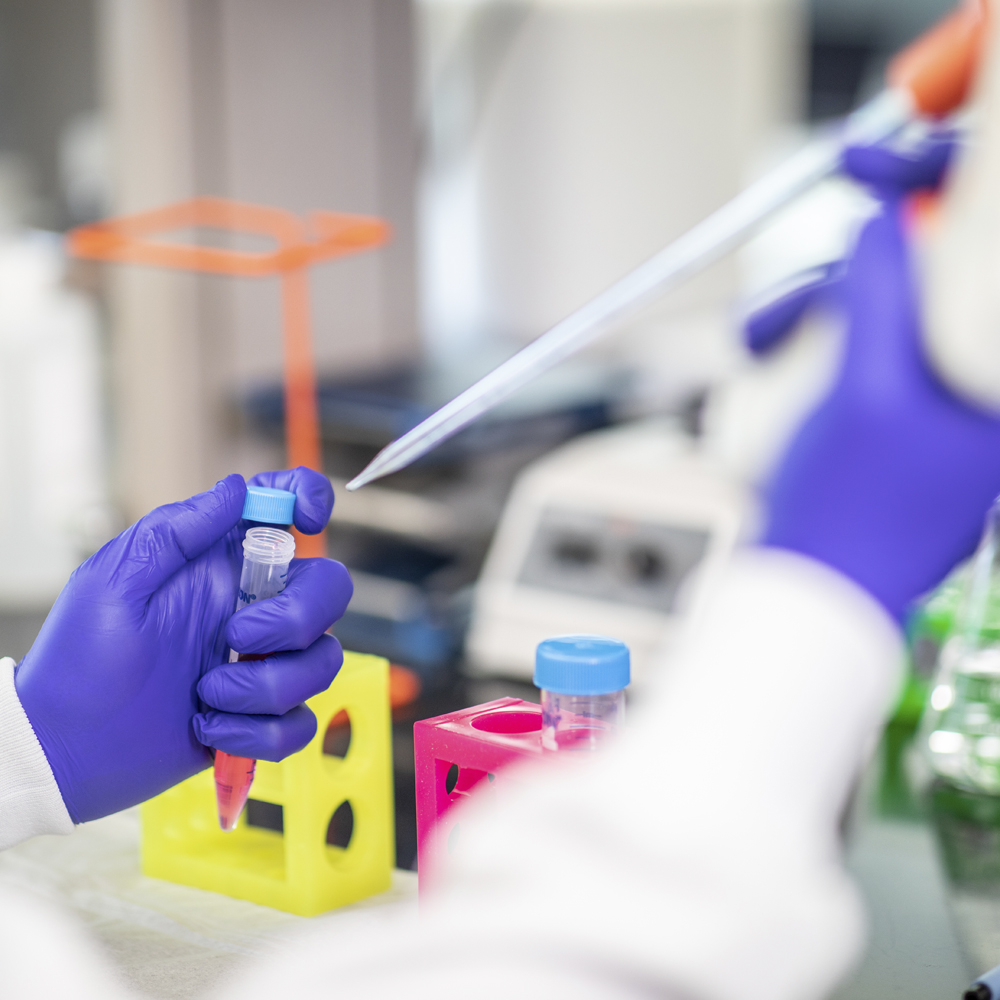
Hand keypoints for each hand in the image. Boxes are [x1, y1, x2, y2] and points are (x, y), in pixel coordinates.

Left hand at [14, 468, 352, 822]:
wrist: (65, 748)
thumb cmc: (80, 658)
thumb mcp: (117, 581)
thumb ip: (176, 529)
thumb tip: (236, 489)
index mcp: (222, 565)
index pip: (282, 511)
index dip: (309, 496)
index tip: (305, 520)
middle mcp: (253, 607)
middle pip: (331, 590)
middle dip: (297, 618)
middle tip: (235, 635)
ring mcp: (261, 664)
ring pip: (324, 663)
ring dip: (266, 686)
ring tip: (207, 694)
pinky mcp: (260, 719)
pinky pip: (300, 725)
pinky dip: (257, 733)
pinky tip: (209, 729)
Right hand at [753, 132, 999, 620]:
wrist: (813, 592)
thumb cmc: (850, 511)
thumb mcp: (869, 390)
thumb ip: (881, 293)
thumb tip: (884, 219)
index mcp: (996, 376)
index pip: (984, 256)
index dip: (947, 193)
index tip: (892, 166)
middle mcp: (979, 377)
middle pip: (934, 269)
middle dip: (858, 259)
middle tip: (827, 223)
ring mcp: (934, 392)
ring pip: (882, 303)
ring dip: (815, 302)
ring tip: (765, 335)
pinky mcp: (893, 405)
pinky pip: (855, 339)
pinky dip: (811, 333)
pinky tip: (773, 345)